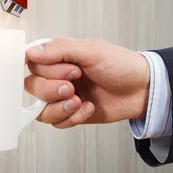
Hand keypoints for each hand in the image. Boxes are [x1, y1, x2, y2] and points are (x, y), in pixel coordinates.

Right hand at [25, 37, 150, 128]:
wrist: (142, 90)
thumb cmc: (120, 65)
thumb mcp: (91, 50)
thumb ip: (58, 50)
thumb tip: (30, 52)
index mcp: (57, 56)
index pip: (31, 63)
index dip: (46, 71)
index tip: (69, 71)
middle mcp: (55, 75)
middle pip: (32, 86)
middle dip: (52, 90)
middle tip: (73, 86)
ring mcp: (61, 96)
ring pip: (40, 108)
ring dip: (60, 107)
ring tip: (80, 102)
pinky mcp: (69, 113)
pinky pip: (56, 122)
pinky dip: (72, 118)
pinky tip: (88, 108)